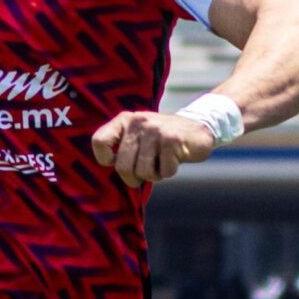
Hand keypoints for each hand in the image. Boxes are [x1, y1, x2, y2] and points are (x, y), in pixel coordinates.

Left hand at [91, 109, 215, 187]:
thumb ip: (123, 148)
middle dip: (133, 178)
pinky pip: (164, 172)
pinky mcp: (172, 140)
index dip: (105, 159)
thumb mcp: (139, 136)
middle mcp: (138, 122)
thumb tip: (111, 168)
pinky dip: (169, 172)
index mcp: (125, 120)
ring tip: (161, 163)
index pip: (99, 142)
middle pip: (122, 167)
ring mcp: (155, 130)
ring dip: (154, 175)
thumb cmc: (162, 140)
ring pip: (143, 172)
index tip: (116, 162)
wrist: (198, 127)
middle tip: (145, 173)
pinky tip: (174, 159)